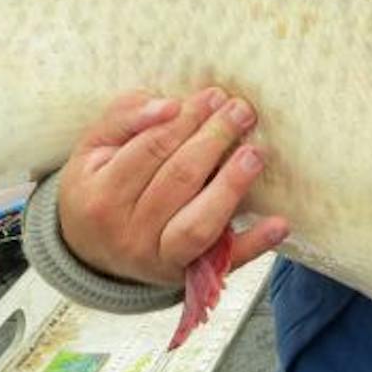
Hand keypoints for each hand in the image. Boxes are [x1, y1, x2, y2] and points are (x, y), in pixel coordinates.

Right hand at [56, 86, 287, 285]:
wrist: (92, 249)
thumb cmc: (101, 185)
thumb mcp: (95, 148)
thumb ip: (125, 117)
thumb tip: (168, 106)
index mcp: (99, 195)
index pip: (149, 150)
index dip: (185, 120)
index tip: (214, 96)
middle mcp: (127, 233)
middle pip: (177, 180)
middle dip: (214, 140)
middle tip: (241, 111)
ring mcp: (157, 259)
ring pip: (199, 223)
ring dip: (231, 186)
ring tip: (255, 153)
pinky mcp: (187, 275)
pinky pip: (223, 262)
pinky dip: (254, 244)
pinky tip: (279, 224)